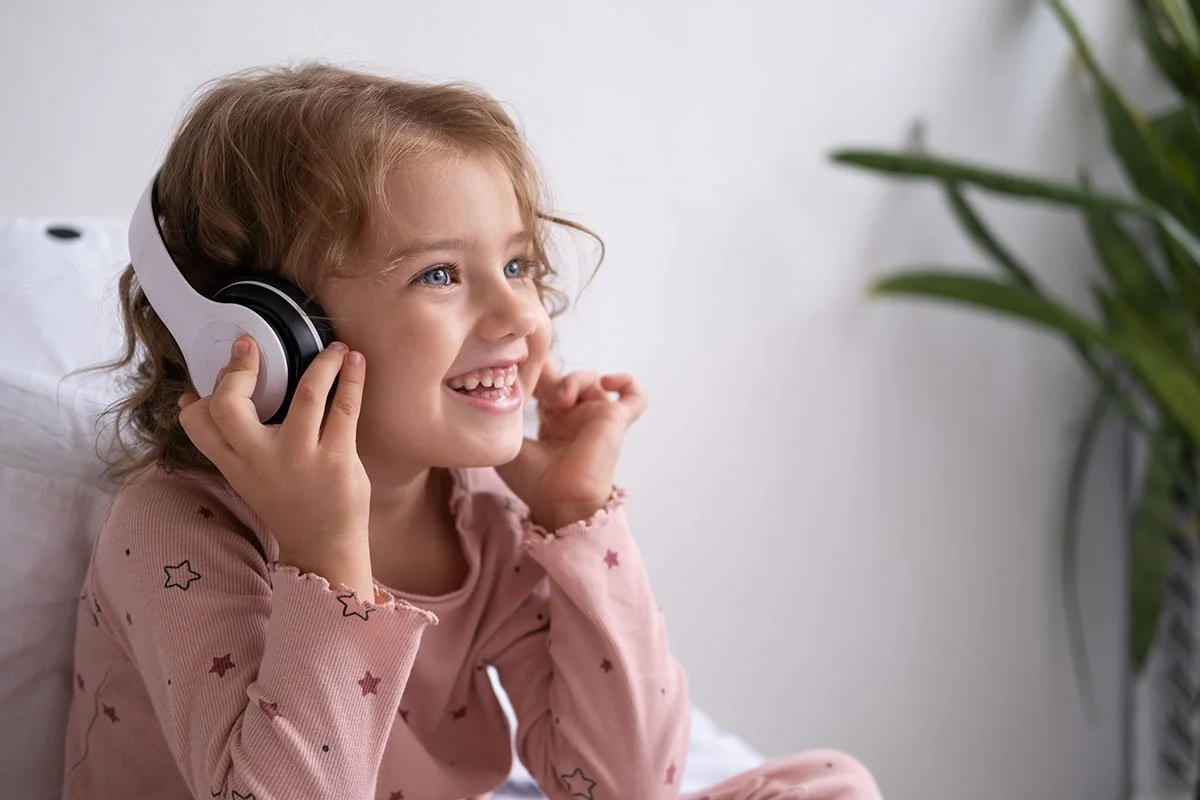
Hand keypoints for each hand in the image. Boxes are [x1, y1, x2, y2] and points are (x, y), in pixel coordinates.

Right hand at [177, 337, 373, 595]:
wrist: (324, 550)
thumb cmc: (290, 505)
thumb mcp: (248, 478)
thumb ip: (230, 444)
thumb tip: (195, 402)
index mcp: (236, 465)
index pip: (199, 424)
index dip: (203, 391)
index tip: (222, 363)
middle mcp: (261, 460)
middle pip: (230, 406)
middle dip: (241, 369)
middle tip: (255, 345)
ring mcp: (300, 459)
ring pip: (306, 395)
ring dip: (323, 364)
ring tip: (335, 347)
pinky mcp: (337, 460)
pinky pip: (345, 408)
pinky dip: (352, 379)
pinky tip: (355, 362)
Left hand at [496, 361, 645, 529]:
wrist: (561, 502)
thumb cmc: (535, 483)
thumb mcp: (510, 443)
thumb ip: (509, 415)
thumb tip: (508, 388)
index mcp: (551, 423)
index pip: (546, 385)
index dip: (535, 374)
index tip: (521, 377)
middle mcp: (575, 418)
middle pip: (566, 377)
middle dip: (550, 373)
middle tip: (537, 383)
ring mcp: (597, 418)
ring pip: (591, 379)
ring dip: (573, 380)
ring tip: (560, 399)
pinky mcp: (616, 420)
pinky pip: (635, 396)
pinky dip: (626, 382)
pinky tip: (607, 383)